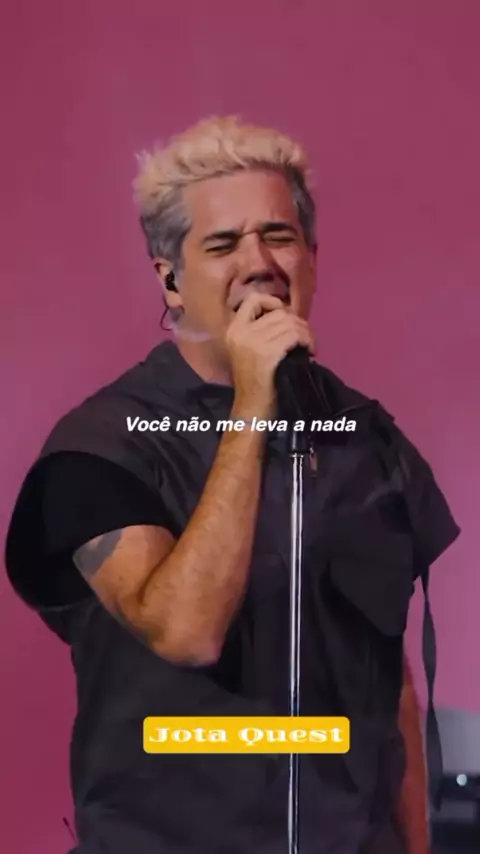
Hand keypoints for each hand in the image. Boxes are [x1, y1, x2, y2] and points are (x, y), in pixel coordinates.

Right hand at [225, 293, 314, 411]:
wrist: (251, 409)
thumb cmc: (255, 382)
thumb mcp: (249, 351)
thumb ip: (261, 331)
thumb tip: (289, 317)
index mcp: (234, 330)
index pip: (253, 299)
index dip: (274, 302)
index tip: (287, 317)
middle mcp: (241, 332)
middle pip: (279, 313)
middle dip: (298, 322)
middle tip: (306, 338)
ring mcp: (253, 342)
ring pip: (290, 323)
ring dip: (306, 333)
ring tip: (309, 346)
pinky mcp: (267, 354)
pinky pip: (294, 336)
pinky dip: (307, 341)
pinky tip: (310, 352)